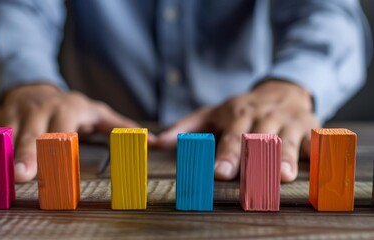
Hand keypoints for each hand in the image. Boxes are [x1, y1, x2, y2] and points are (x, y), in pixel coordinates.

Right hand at [0, 84, 142, 181]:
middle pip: (29, 136)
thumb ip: (120, 126)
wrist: (36, 86)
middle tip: (20, 176)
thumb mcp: (96, 112)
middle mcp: (37, 112)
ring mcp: (13, 115)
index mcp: (64, 110)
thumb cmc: (69, 105)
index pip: (62, 133)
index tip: (56, 170)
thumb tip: (152, 141)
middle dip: (24, 156)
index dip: (59, 151)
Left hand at [154, 80, 318, 181]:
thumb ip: (187, 127)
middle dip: (251, 160)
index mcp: (238, 114)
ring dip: (284, 158)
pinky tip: (318, 163)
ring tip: (282, 176)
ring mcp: (288, 123)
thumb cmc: (243, 107)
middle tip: (248, 179)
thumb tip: (158, 142)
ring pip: (286, 142)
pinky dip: (317, 151)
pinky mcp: (310, 128)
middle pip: (257, 141)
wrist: (283, 89)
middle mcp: (263, 118)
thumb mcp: (213, 112)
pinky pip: (315, 141)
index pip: (231, 137)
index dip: (226, 155)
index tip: (219, 172)